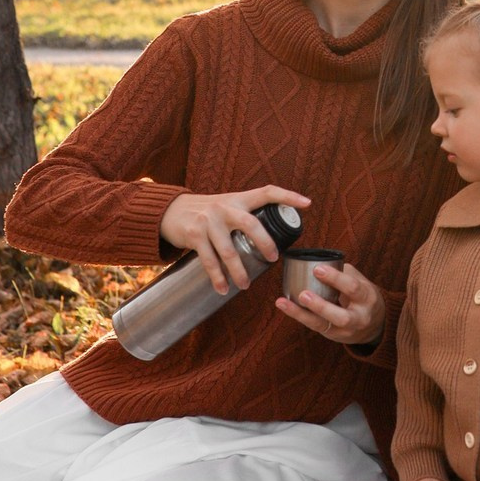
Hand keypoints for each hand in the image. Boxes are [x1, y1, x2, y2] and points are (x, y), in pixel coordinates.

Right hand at [160, 186, 311, 294]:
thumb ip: (246, 215)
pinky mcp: (194, 235)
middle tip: (273, 259)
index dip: (288, 196)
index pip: (267, 192)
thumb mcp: (228, 206)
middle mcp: (225, 207)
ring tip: (245, 285)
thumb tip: (275, 234)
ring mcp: (209, 221)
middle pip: (251, 224)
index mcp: (239, 199)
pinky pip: (208, 260)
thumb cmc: (208, 212)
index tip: (307, 204)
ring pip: (228, 250)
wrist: (172, 210)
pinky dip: (217, 277)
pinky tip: (222, 289)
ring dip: (238, 271)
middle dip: (265, 243)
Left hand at [275, 263, 386, 345]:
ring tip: (286, 303)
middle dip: (321, 306)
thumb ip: (343, 272)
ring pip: (324, 325)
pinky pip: (314, 326)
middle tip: (303, 294)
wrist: (375, 324)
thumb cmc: (363, 296)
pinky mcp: (333, 335)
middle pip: (342, 316)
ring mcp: (345, 330)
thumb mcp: (361, 281)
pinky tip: (285, 306)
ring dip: (303, 314)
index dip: (336, 279)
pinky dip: (299, 316)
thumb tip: (319, 260)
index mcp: (367, 298)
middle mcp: (359, 318)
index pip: (353, 288)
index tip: (318, 269)